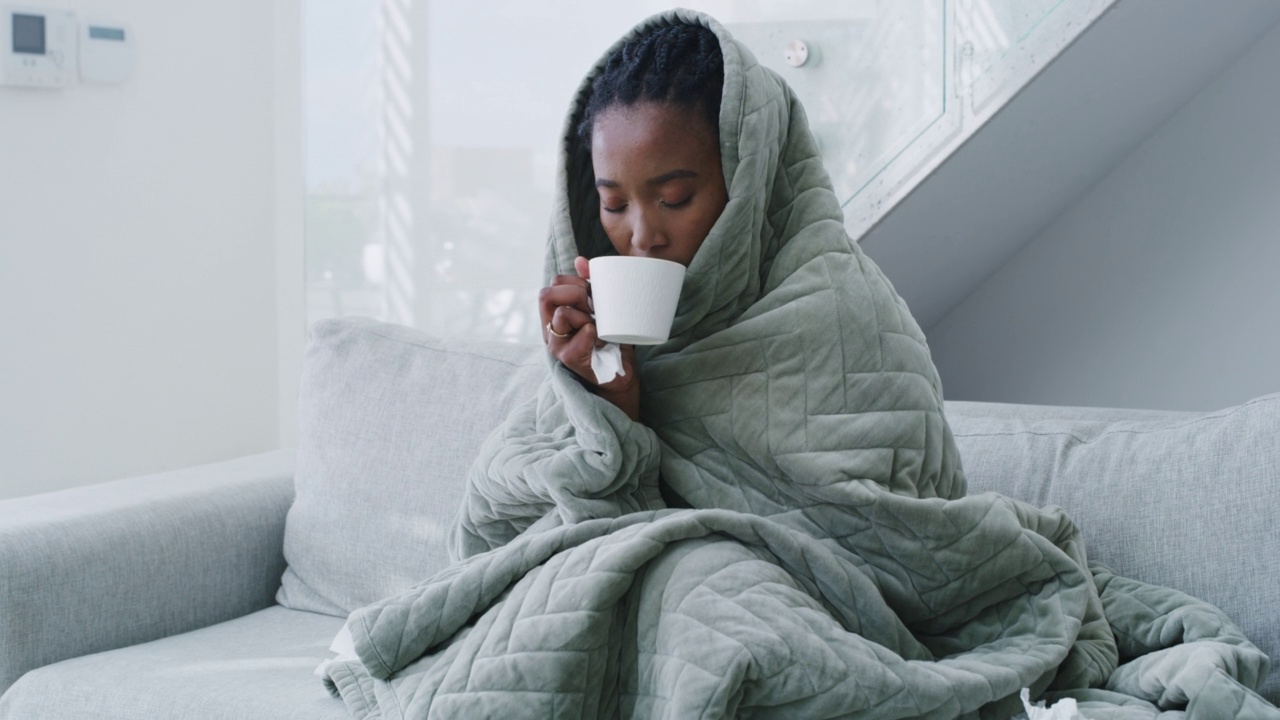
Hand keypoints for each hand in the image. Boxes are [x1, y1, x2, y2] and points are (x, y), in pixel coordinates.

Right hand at [538, 256, 640, 419]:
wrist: (620, 375)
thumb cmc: (610, 340)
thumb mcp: (601, 308)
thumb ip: (590, 284)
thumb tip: (580, 260)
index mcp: (555, 314)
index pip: (552, 284)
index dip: (573, 281)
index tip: (591, 292)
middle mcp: (550, 329)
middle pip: (546, 295)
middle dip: (574, 294)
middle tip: (593, 307)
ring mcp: (557, 346)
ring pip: (561, 315)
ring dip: (584, 315)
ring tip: (597, 326)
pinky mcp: (569, 360)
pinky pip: (575, 340)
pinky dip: (589, 334)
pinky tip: (599, 337)